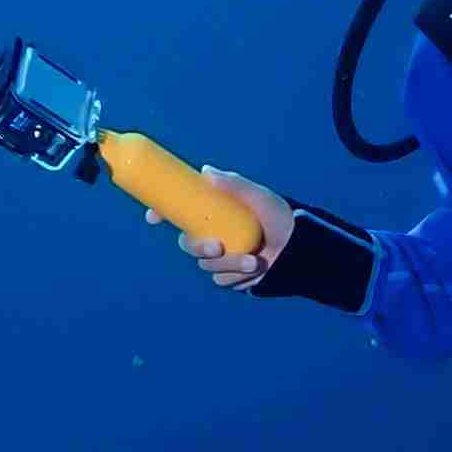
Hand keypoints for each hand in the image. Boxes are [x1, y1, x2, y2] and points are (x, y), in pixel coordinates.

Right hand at [140, 168, 293, 288]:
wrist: (299, 246)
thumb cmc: (277, 215)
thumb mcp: (257, 196)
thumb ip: (233, 184)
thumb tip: (206, 171)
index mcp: (212, 214)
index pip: (179, 213)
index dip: (161, 213)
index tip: (153, 217)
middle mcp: (211, 235)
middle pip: (187, 244)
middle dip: (199, 247)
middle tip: (217, 246)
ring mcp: (220, 258)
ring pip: (206, 266)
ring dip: (229, 264)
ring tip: (254, 260)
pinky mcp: (230, 276)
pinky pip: (221, 280)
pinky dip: (237, 275)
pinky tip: (255, 270)